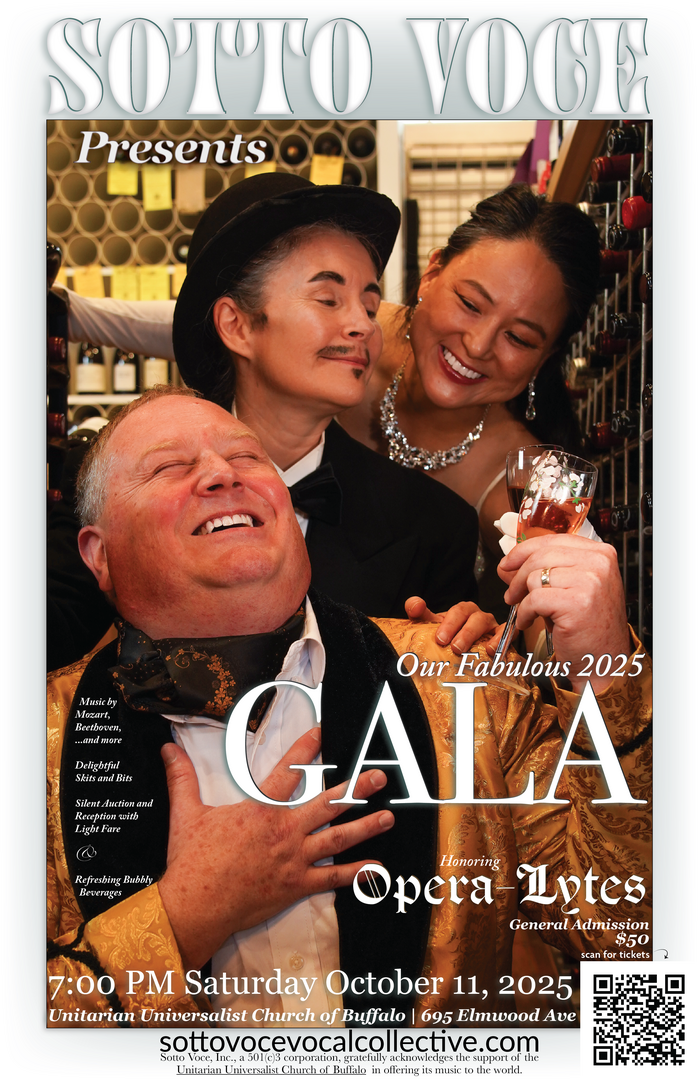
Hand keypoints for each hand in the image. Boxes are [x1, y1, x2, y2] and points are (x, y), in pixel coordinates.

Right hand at [157, 729, 393, 970]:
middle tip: (381, 776)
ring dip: (365, 827)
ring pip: (337, 840)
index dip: (306, 748)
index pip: (288, 771)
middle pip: (327, 804)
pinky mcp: (296, 886)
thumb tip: (167, 747)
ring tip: (388, 816)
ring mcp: (294, 860)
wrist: (194, 906)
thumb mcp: (186, 813)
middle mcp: (283, 832)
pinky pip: (332, 880)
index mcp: (260, 810)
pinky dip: (356, 875)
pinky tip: (377, 870)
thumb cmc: (191, 860)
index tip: (323, 731)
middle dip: (356, 788)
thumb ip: (182, 778)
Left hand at [405, 596, 498, 653]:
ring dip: (478, 637)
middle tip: (454, 647)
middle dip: (463, 632)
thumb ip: (419, 613)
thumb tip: (415, 604)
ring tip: (469, 650)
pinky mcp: (504, 638)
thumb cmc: (447, 637)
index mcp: (461, 611)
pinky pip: (508, 634)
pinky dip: (501, 641)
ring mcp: (491, 627)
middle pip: (473, 616)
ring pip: (488, 624)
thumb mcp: (431, 625)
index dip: (449, 623)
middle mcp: (477, 616)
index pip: (457, 610)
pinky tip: (491, 651)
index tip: (440, 639)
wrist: (465, 655)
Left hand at [497, 534, 629, 692]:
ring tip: (525, 611)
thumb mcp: (569, 590)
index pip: (553, 540)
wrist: (606, 661)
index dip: (524, 551)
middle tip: (511, 594)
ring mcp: (590, 582)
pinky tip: (529, 621)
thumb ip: (541, 572)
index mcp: (601, 554)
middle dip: (517, 575)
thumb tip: (506, 565)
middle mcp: (599, 563)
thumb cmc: (589, 628)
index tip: (508, 563)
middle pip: (540, 555)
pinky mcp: (577, 603)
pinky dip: (525, 612)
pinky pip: (535, 598)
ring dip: (522, 596)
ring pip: (535, 576)